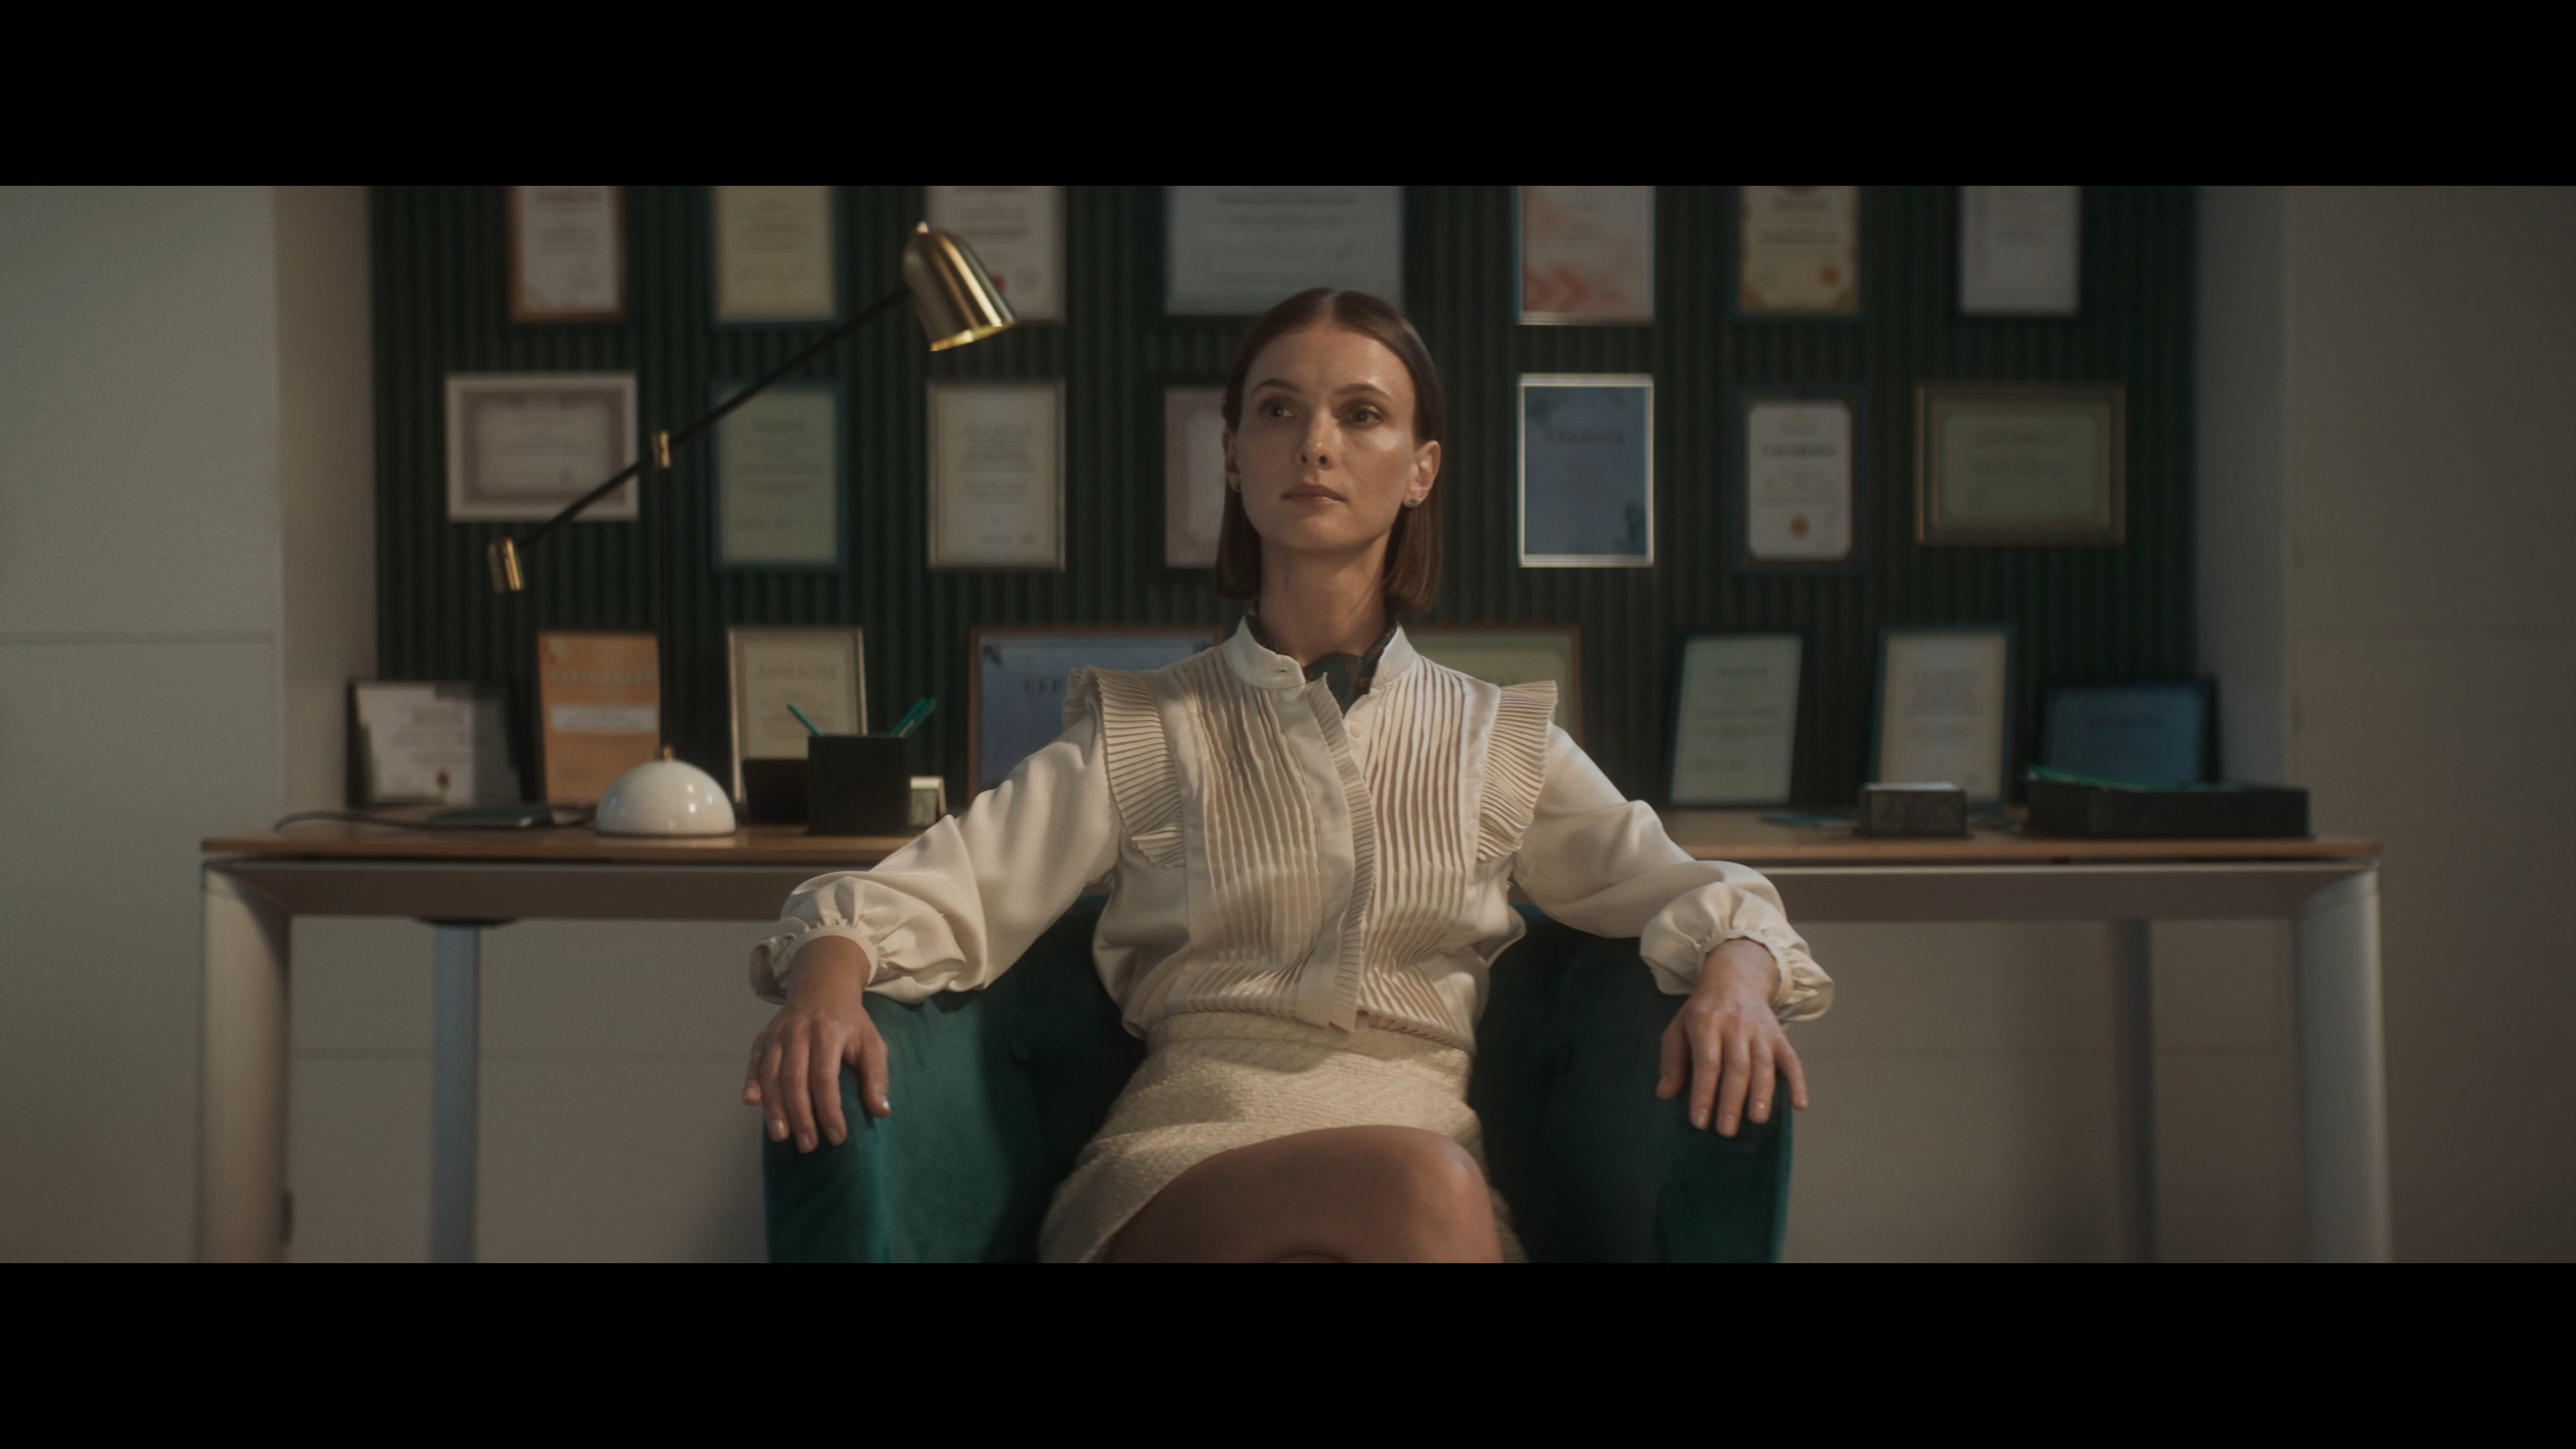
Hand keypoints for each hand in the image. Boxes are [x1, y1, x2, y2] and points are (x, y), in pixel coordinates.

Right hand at [743, 936, 887, 1152]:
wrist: (822, 987)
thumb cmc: (849, 1022)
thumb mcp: (872, 1042)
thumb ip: (877, 1076)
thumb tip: (881, 1112)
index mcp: (829, 1033)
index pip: (826, 1078)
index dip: (829, 1110)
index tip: (837, 1137)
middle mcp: (799, 1033)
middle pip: (795, 1079)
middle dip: (800, 1116)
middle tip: (808, 1145)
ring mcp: (777, 1035)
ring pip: (771, 1075)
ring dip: (774, 1108)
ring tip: (781, 1136)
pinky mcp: (762, 1039)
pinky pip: (754, 1063)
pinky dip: (751, 1083)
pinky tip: (751, 1103)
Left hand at [1656, 938, 1809, 1136]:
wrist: (1735, 978)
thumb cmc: (1702, 1011)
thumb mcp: (1678, 1027)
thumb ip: (1672, 1061)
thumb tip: (1664, 1094)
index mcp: (1706, 1022)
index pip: (1707, 1063)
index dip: (1703, 1093)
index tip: (1699, 1122)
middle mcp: (1736, 1026)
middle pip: (1737, 1067)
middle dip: (1732, 1101)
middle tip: (1726, 1131)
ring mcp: (1761, 1031)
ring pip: (1764, 1065)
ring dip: (1762, 1094)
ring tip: (1757, 1120)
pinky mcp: (1780, 1035)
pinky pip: (1792, 1059)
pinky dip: (1798, 1082)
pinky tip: (1799, 1105)